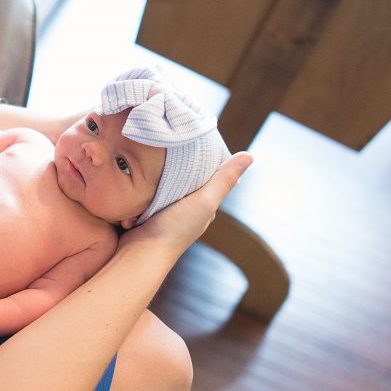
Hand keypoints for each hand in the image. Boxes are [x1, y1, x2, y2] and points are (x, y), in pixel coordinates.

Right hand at [122, 152, 252, 253]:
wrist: (140, 252)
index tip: (195, 137)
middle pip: (185, 177)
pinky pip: (146, 190)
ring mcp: (165, 209)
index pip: (209, 174)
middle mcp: (187, 207)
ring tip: (152, 154)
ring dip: (158, 172)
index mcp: (204, 205)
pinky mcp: (145, 210)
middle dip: (178, 163)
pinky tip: (140, 175)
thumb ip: (224, 180)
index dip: (204, 157)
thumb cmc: (175, 229)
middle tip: (169, 142)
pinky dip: (144, 184)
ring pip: (164, 182)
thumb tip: (250, 155)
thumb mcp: (204, 201)